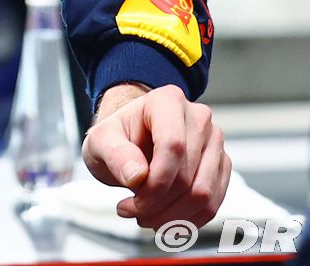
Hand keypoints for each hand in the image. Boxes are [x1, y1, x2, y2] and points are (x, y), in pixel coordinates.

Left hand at [84, 83, 229, 230]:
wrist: (130, 141)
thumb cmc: (116, 138)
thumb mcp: (100, 141)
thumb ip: (115, 154)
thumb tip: (137, 176)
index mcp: (168, 101)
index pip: (173, 145)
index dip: (157, 181)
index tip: (133, 201)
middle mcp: (198, 118)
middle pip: (188, 175)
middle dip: (158, 204)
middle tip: (131, 212)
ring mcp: (214, 143)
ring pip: (204, 194)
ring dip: (173, 217)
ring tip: (144, 218)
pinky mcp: (221, 167)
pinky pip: (212, 204)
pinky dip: (188, 220)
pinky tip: (163, 221)